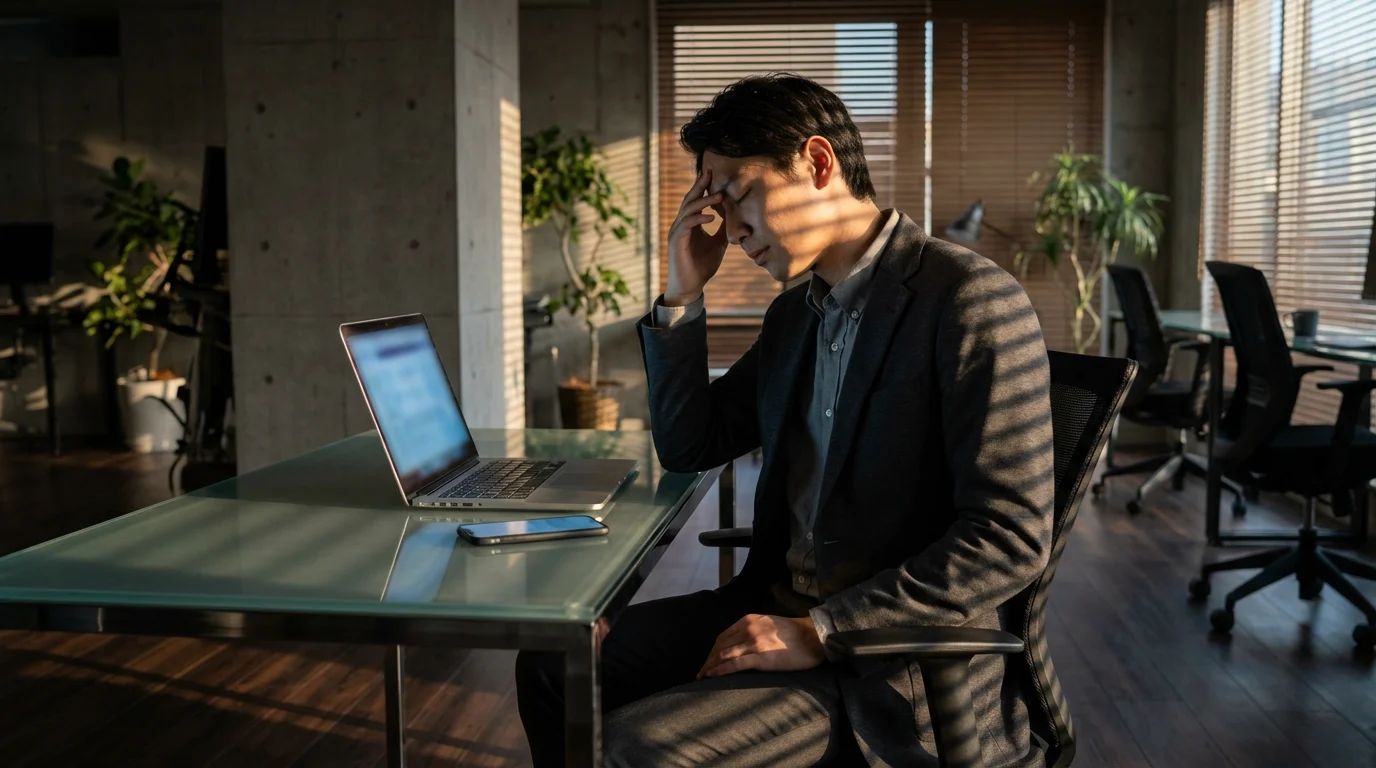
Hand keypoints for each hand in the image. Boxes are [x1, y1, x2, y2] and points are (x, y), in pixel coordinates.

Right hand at [665, 169, 728, 305]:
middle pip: (689, 199)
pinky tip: (712, 217)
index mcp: (690, 223)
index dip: (703, 187)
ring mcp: (677, 232)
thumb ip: (723, 229)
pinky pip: (687, 225)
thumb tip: (735, 215)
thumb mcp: (718, 243)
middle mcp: (681, 224)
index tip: (713, 174)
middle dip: (700, 186)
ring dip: (703, 202)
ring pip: (688, 210)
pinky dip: (699, 219)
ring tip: (719, 195)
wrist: (690, 286)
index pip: (695, 200)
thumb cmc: (702, 266)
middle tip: (710, 172)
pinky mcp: (676, 242)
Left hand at [696, 614, 825, 678]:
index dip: (712, 650)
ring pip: (723, 655)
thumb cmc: (795, 633)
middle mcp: (748, 629)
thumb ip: (754, 630)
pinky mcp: (760, 657)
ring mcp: (753, 643)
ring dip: (709, 667)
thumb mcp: (769, 624)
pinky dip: (719, 670)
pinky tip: (712, 676)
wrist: (813, 637)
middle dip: (708, 659)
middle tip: (701, 672)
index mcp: (749, 620)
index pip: (723, 636)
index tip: (707, 660)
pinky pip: (734, 664)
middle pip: (719, 645)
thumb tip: (743, 643)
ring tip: (702, 677)